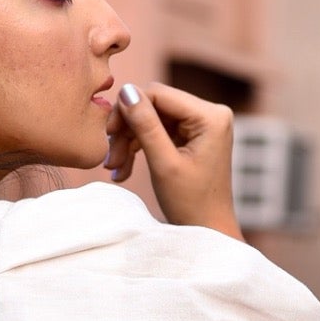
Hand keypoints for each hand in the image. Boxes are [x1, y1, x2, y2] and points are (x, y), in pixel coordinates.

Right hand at [105, 83, 243, 236]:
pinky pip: (158, 131)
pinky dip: (139, 148)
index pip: (158, 94)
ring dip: (129, 142)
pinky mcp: (192, 136)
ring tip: (115, 169)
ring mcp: (201, 124)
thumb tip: (126, 89)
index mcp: (211, 116)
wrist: (207, 231)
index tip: (108, 134)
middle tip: (110, 158)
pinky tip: (124, 170)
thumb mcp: (163, 163)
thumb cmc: (191, 203)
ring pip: (151, 119)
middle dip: (128, 130)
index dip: (128, 109)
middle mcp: (210, 113)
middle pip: (154, 105)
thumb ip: (145, 124)